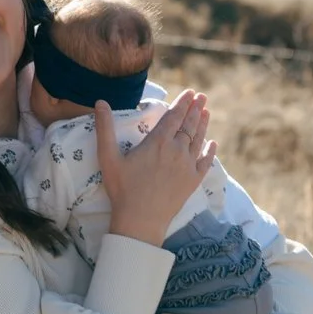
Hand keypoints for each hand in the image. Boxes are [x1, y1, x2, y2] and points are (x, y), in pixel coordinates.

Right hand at [97, 92, 214, 244]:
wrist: (141, 220)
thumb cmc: (122, 189)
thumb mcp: (108, 158)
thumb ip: (105, 128)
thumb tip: (100, 102)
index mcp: (158, 142)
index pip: (174, 116)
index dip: (183, 103)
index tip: (190, 93)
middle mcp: (177, 150)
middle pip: (189, 125)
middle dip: (196, 109)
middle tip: (202, 97)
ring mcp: (188, 165)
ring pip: (198, 139)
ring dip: (203, 124)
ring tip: (207, 111)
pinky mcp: (193, 181)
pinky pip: (205, 161)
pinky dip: (210, 150)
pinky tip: (212, 143)